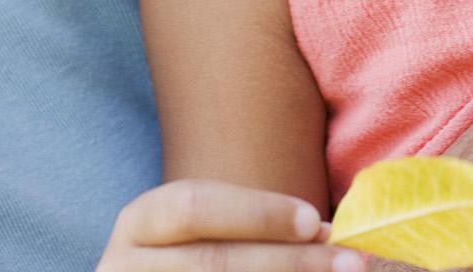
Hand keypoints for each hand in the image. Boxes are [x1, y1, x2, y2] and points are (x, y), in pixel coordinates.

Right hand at [99, 180, 361, 271]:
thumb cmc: (194, 261)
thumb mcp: (204, 237)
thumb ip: (253, 231)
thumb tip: (328, 237)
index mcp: (139, 223)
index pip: (193, 206)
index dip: (256, 213)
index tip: (316, 222)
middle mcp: (122, 266)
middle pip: (212, 263)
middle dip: (288, 262)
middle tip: (350, 263)